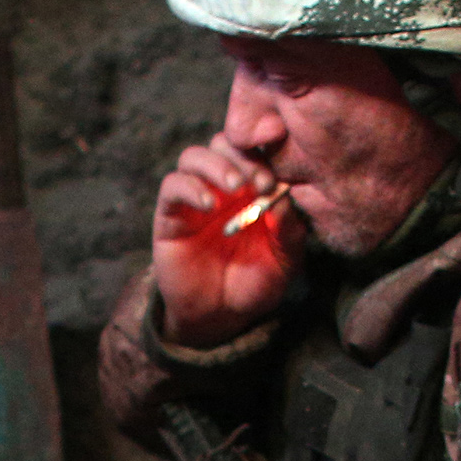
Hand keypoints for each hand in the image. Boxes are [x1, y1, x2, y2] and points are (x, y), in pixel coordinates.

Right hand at [151, 139, 293, 349]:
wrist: (220, 317)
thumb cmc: (254, 285)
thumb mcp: (285, 260)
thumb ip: (290, 230)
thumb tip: (285, 198)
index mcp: (251, 189)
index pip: (254, 149)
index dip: (265, 155)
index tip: (276, 182)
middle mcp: (221, 188)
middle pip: (223, 143)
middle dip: (243, 156)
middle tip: (259, 182)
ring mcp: (194, 199)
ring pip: (193, 156)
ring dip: (215, 164)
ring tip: (235, 187)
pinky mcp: (170, 216)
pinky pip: (172, 186)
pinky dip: (190, 187)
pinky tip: (209, 206)